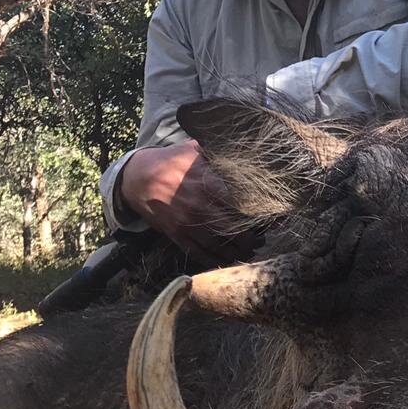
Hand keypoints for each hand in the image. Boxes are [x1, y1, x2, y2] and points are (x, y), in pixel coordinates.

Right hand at [117, 142, 256, 266]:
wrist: (137, 178)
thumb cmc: (170, 161)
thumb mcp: (194, 150)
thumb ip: (218, 152)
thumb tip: (245, 148)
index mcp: (207, 182)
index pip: (240, 202)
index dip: (257, 213)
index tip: (270, 218)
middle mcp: (200, 205)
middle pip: (233, 229)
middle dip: (251, 238)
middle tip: (261, 239)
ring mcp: (188, 223)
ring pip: (219, 246)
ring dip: (237, 252)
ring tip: (249, 252)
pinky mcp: (177, 235)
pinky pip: (199, 253)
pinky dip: (215, 260)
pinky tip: (226, 260)